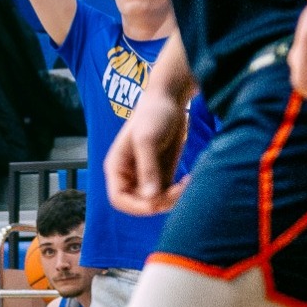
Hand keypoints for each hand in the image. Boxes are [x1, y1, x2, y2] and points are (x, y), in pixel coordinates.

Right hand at [104, 83, 188, 215]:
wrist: (170, 100)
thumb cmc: (153, 115)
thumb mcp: (147, 140)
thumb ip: (148, 168)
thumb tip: (150, 197)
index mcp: (117, 168)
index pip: (119, 199)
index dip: (134, 206)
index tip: (155, 202)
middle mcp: (129, 175)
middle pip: (139, 204)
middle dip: (158, 202)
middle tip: (177, 190)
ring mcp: (146, 176)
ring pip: (156, 201)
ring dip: (171, 199)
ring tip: (186, 183)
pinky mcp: (162, 173)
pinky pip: (168, 193)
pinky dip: (179, 193)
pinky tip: (189, 180)